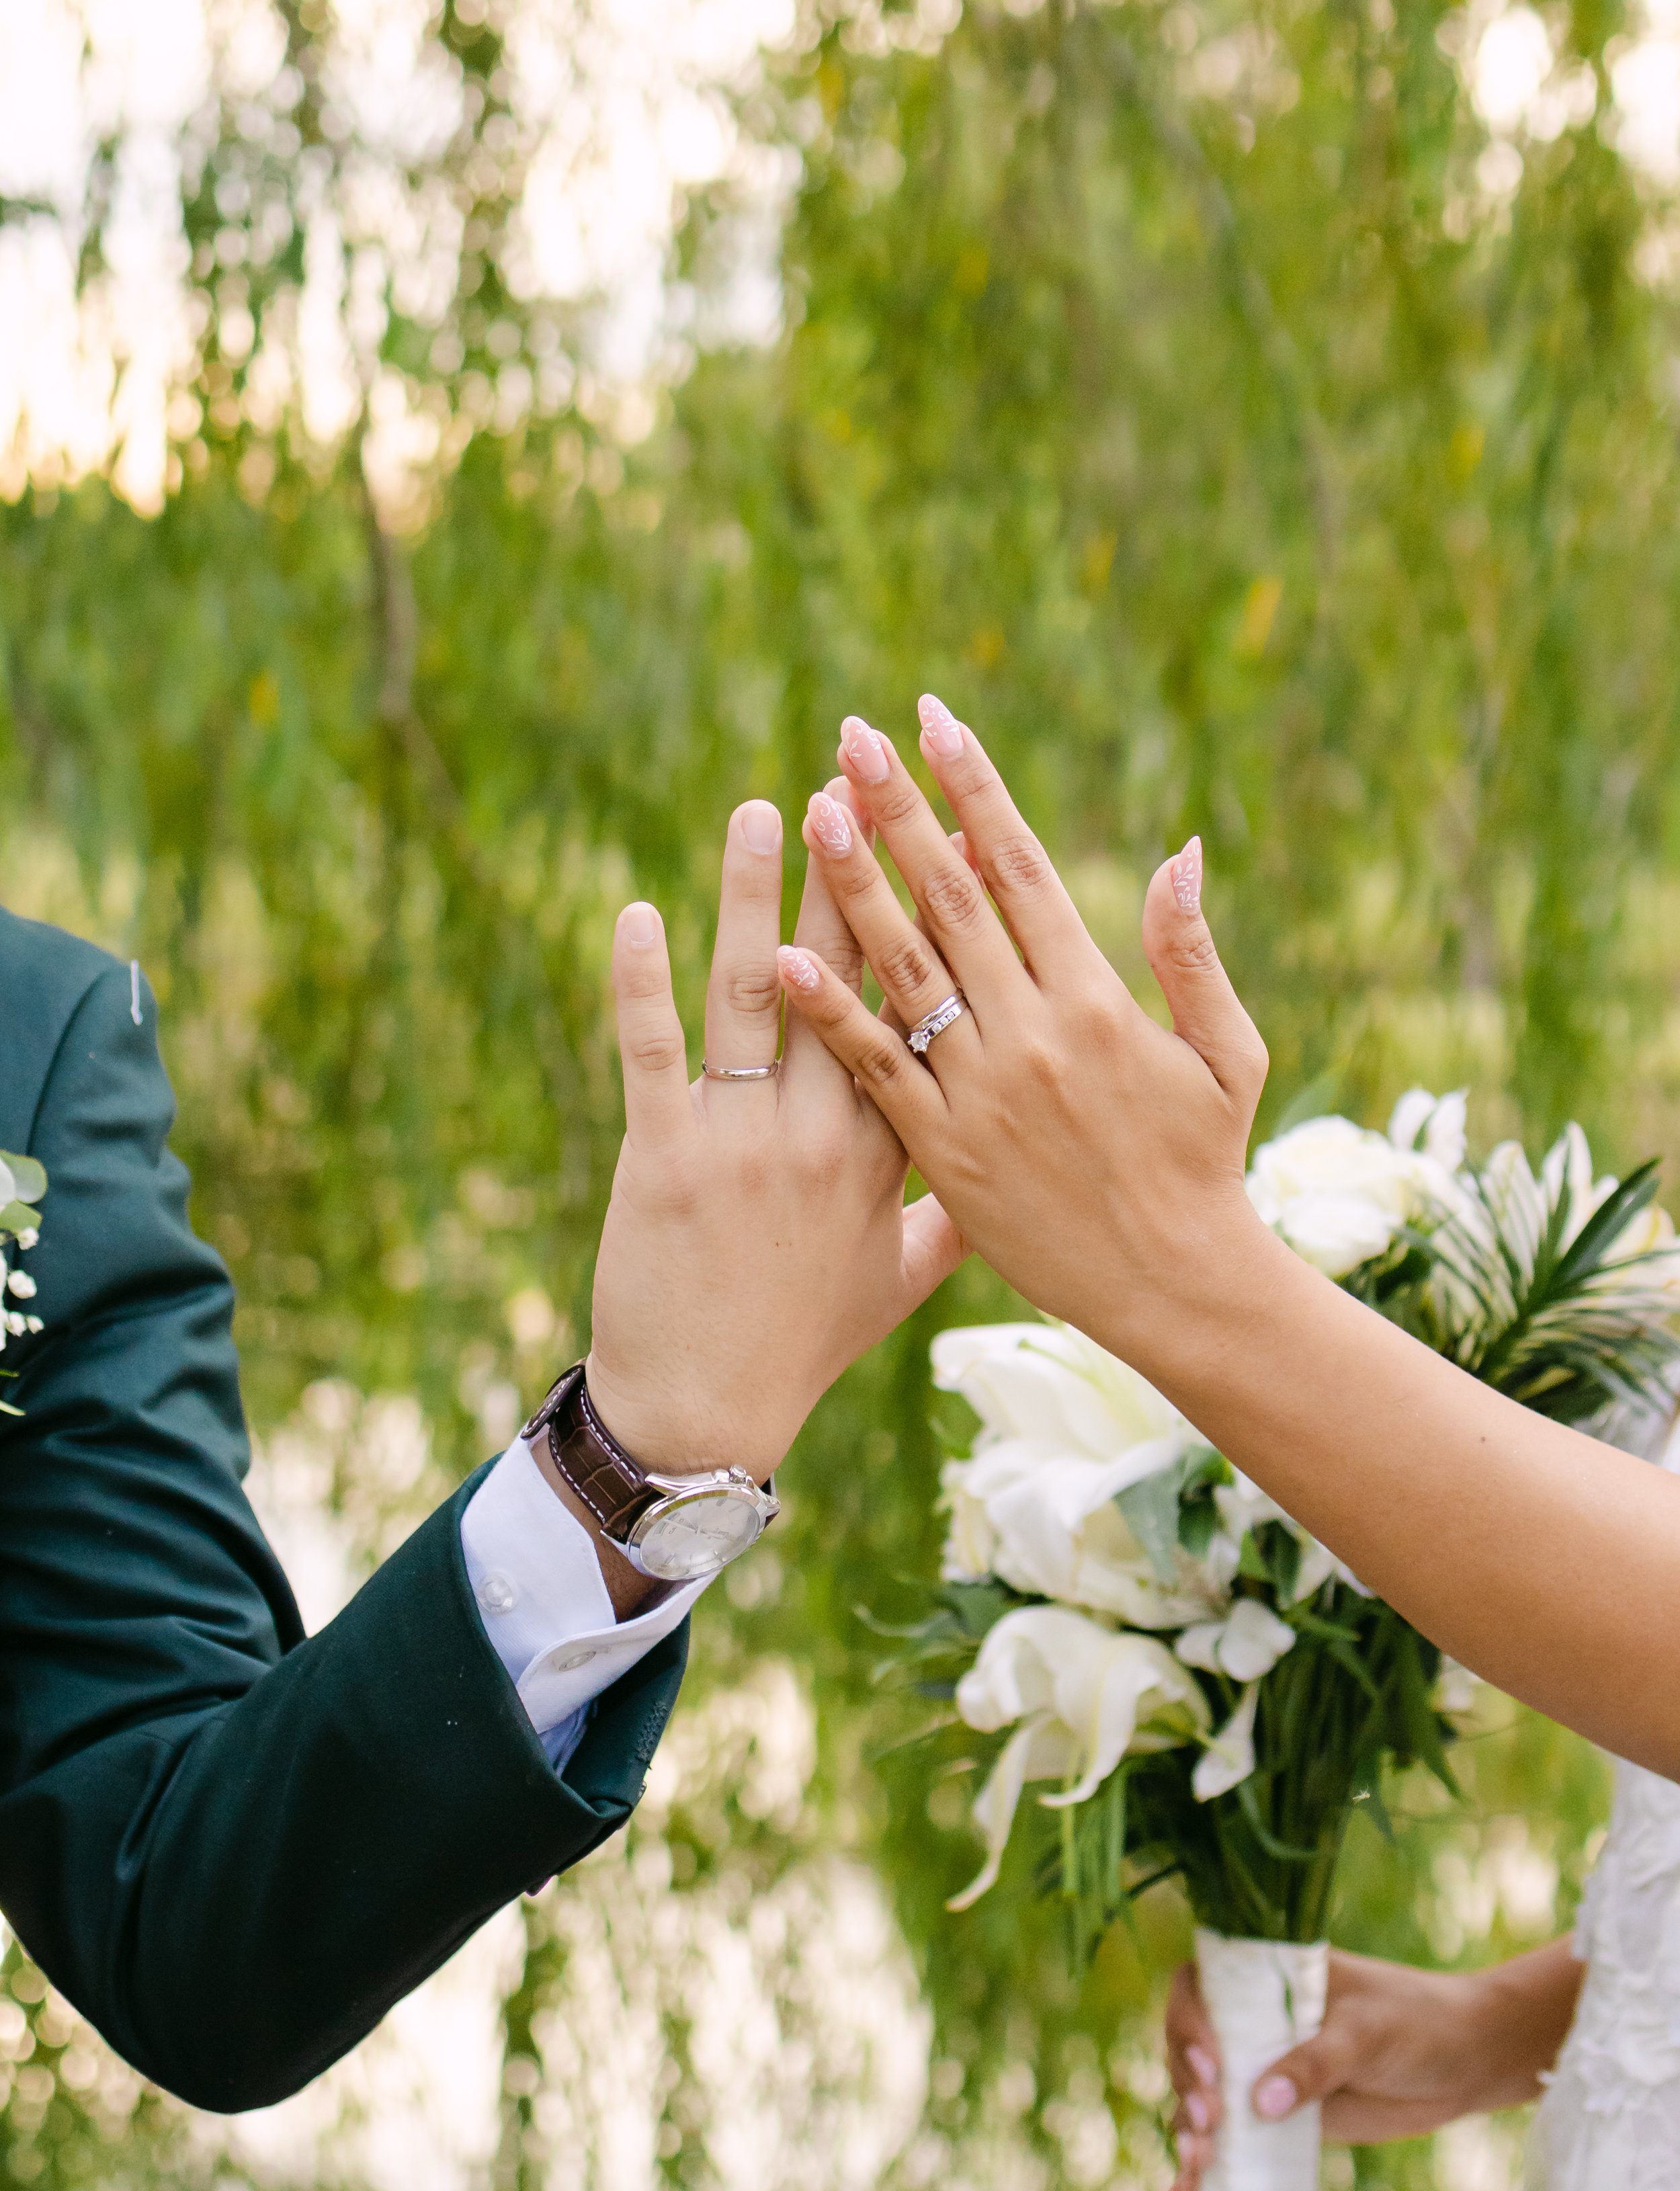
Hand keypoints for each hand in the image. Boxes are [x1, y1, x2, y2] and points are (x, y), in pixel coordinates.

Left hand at [581, 790, 966, 1488]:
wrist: (709, 1414)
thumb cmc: (807, 1344)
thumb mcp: (901, 1283)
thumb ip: (944, 1217)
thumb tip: (991, 1175)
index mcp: (894, 1152)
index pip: (923, 1011)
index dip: (939, 919)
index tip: (956, 836)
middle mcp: (826, 1134)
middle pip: (850, 975)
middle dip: (857, 868)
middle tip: (861, 776)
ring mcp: (742, 1143)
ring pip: (752, 993)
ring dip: (752, 892)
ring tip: (763, 806)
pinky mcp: (661, 1158)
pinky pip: (651, 1049)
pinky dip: (639, 979)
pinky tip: (639, 910)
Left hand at [771, 703, 1269, 1358]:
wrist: (1174, 1287)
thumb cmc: (1205, 1165)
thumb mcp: (1225, 1054)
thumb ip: (1191, 952)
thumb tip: (1179, 849)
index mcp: (1098, 1000)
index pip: (1021, 869)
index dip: (974, 789)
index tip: (934, 721)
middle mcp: (1032, 1035)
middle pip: (951, 900)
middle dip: (900, 811)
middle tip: (851, 736)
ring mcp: (980, 1093)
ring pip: (904, 969)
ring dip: (855, 886)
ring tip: (811, 812)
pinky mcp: (942, 1152)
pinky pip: (874, 1069)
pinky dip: (832, 1011)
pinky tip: (786, 953)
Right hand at [1165, 1940, 1582, 2190]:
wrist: (1465, 2061)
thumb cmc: (1418, 2024)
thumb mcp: (1366, 2035)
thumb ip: (1314, 2064)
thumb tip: (1258, 2104)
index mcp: (1265, 1977)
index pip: (1198, 1988)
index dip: (1189, 2023)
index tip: (1212, 2065)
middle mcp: (1253, 2020)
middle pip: (1189, 2046)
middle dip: (1188, 2084)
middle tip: (1212, 2121)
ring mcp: (1263, 2069)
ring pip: (1203, 2095)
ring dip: (1189, 2127)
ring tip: (1197, 2163)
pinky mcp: (1281, 2116)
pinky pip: (1235, 2136)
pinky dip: (1208, 2163)